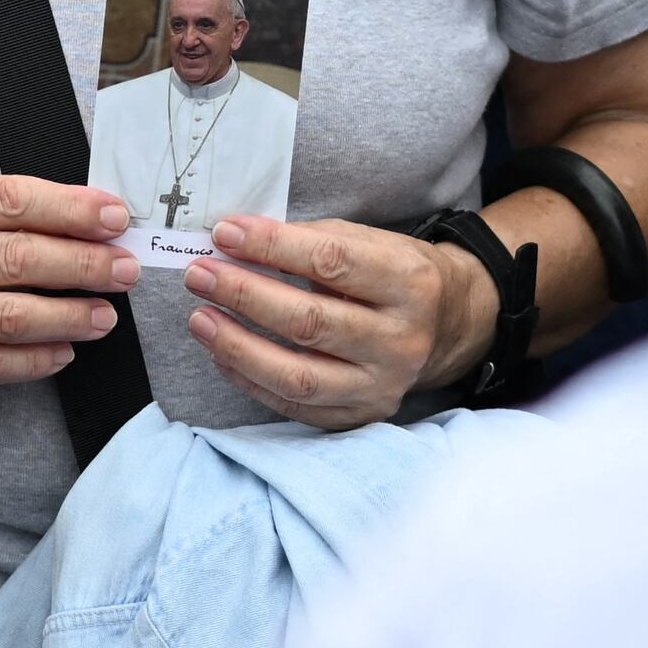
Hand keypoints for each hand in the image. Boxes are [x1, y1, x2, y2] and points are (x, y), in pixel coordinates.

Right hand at [0, 176, 138, 391]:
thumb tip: (88, 218)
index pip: (8, 201)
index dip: (68, 208)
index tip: (114, 216)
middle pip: (16, 259)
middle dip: (82, 264)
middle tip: (125, 269)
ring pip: (9, 316)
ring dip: (69, 316)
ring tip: (106, 315)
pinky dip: (37, 359)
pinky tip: (67, 350)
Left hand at [184, 215, 487, 431]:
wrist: (448, 325)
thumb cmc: (393, 274)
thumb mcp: (370, 241)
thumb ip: (309, 240)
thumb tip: (234, 240)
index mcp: (409, 282)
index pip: (331, 262)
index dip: (272, 246)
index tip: (224, 232)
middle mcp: (402, 340)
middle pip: (309, 322)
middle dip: (244, 295)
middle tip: (199, 275)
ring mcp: (383, 385)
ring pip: (299, 376)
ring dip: (238, 347)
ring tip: (200, 320)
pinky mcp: (363, 415)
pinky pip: (296, 407)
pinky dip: (251, 381)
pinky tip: (222, 355)